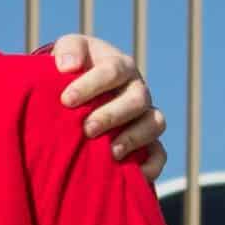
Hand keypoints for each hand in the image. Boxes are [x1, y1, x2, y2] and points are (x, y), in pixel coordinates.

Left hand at [49, 32, 169, 178]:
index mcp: (120, 66)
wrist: (77, 96)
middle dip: (112, 115)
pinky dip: (150, 165)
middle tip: (87, 129)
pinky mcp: (146, 143)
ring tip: (111, 153)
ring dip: (134, 138)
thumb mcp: (68, 52)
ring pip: (155, 124)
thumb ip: (68, 50)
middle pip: (138, 99)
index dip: (91, 85)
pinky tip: (133, 174)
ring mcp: (144, 117)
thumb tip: (68, 66)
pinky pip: (158, 155)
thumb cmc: (71, 72)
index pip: (113, 70)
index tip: (66, 100)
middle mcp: (137, 90)